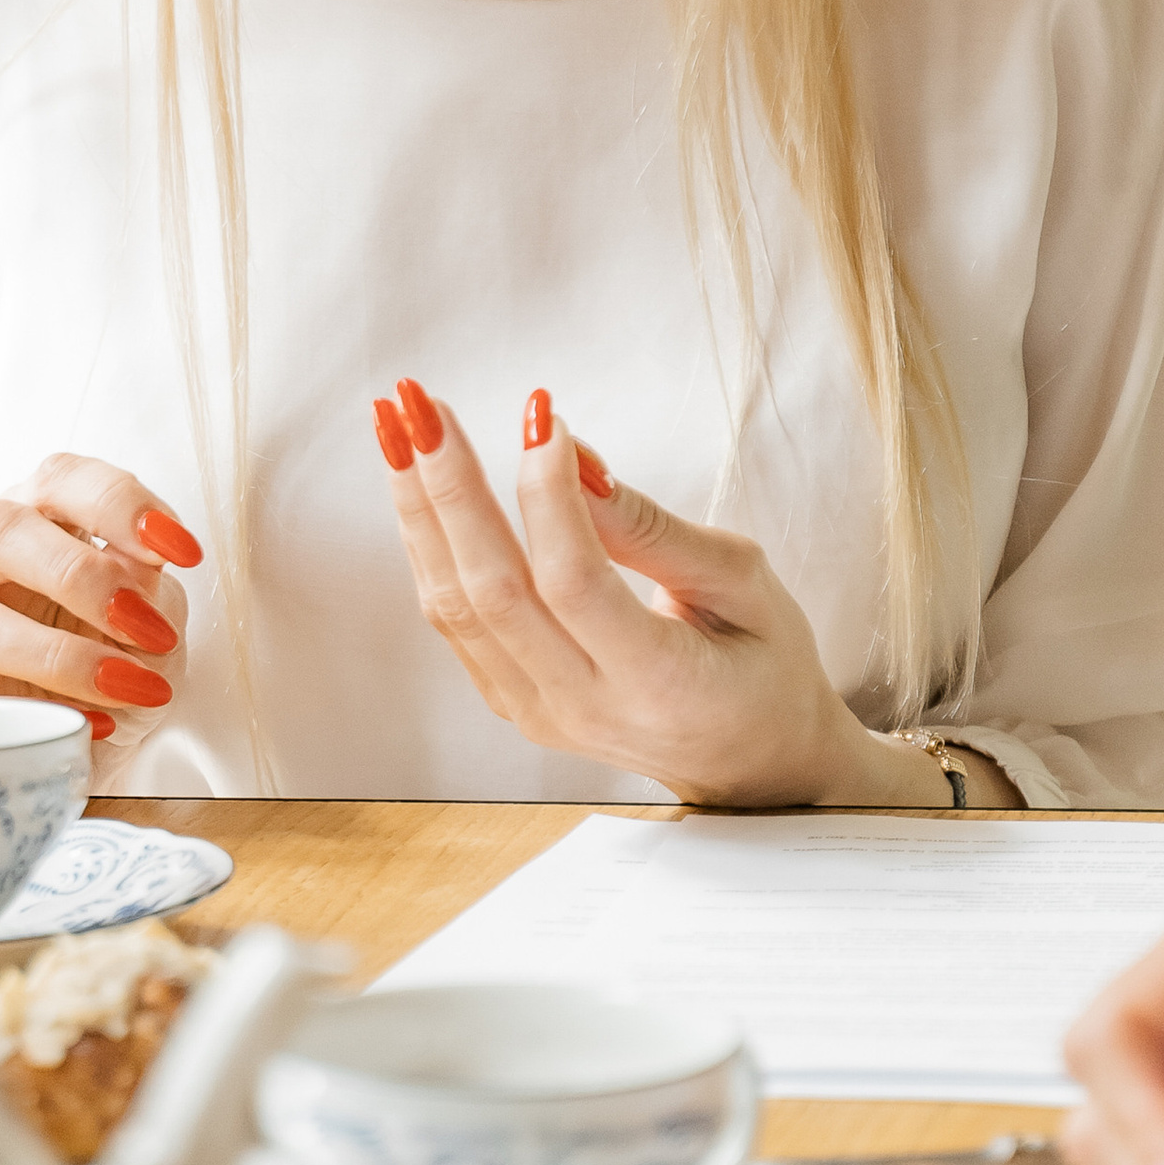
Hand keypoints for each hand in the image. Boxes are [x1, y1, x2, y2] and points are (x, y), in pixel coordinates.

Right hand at [0, 456, 201, 775]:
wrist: (89, 749)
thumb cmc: (117, 667)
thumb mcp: (153, 624)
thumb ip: (150, 595)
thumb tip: (138, 579)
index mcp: (37, 521)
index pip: (61, 480)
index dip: (120, 503)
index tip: (181, 551)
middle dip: (82, 576)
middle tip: (149, 627)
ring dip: (62, 658)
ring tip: (131, 687)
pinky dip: (21, 720)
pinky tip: (82, 730)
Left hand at [373, 378, 1005, 808]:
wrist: (752, 760)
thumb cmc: (763, 665)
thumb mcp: (746, 588)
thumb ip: (658, 533)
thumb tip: (579, 467)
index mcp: (658, 683)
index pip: (576, 581)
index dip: (548, 495)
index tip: (541, 414)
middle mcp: (584, 707)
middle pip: (491, 591)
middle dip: (448, 486)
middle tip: (421, 403)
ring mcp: (539, 713)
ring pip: (455, 606)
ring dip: (419, 509)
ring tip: (400, 424)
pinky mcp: (515, 703)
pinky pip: (457, 622)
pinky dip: (430, 547)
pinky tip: (420, 485)